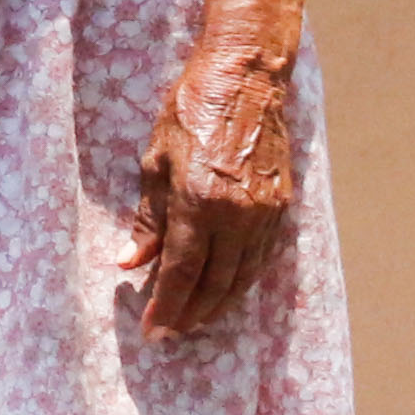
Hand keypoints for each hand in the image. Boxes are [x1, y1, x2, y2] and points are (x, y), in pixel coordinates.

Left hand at [122, 33, 303, 338]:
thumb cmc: (191, 113)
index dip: (166, 305)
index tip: (153, 330)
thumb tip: (131, 262)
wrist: (246, 81)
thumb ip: (148, 219)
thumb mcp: (154, 162)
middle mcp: (237, 216)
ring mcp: (265, 214)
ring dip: (219, 304)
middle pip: (215, 283)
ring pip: (242, 276)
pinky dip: (242, 280)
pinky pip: (261, 257)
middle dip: (191, 314)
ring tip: (196, 320)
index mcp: (199, 203)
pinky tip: (227, 290)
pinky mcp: (283, 207)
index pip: (181, 271)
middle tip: (171, 334)